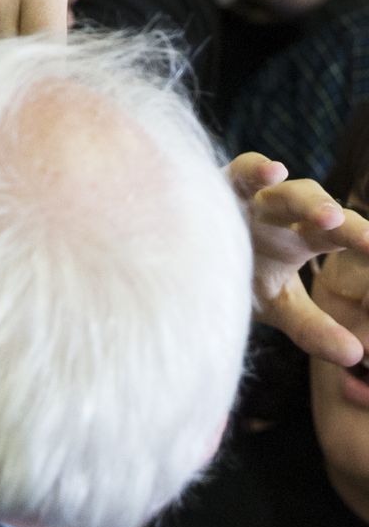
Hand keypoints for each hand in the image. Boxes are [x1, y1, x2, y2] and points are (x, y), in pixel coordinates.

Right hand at [229, 152, 368, 366]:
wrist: (176, 267)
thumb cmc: (231, 277)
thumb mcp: (277, 306)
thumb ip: (315, 328)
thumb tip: (356, 357)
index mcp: (300, 237)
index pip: (338, 236)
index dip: (362, 241)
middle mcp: (282, 214)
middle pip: (319, 211)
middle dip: (345, 224)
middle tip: (367, 242)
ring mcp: (252, 197)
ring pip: (288, 191)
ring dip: (310, 201)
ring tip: (328, 218)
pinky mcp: (221, 185)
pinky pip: (242, 169)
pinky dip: (257, 170)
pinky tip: (272, 173)